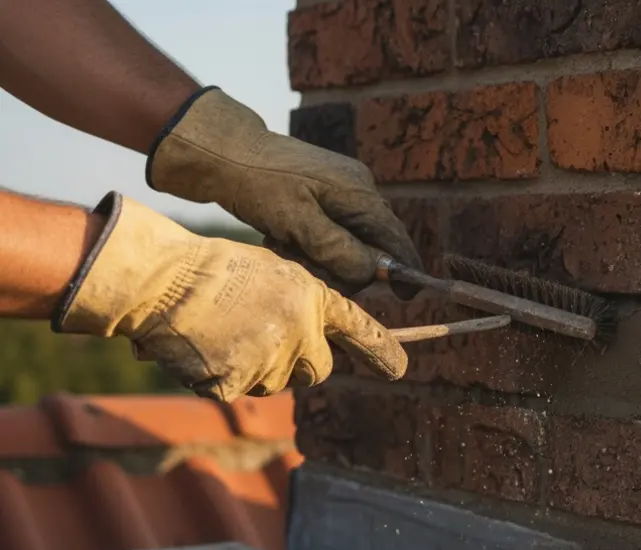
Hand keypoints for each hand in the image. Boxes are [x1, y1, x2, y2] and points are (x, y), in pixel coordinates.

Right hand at [54, 192, 406, 402]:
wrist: (160, 280)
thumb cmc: (213, 270)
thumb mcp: (274, 273)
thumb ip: (305, 307)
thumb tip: (324, 342)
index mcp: (311, 298)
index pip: (361, 330)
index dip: (384, 351)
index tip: (398, 368)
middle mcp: (298, 332)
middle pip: (319, 369)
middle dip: (299, 361)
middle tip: (261, 333)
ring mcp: (267, 361)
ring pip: (276, 382)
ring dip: (256, 366)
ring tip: (222, 330)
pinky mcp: (234, 383)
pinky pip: (237, 390)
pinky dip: (220, 375)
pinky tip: (203, 346)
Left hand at [146, 88, 420, 295]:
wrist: (221, 149)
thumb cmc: (257, 184)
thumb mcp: (297, 222)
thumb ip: (338, 250)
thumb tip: (372, 274)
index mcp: (360, 194)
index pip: (397, 240)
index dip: (404, 271)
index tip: (406, 297)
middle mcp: (359, 189)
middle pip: (373, 244)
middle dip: (347, 266)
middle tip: (309, 269)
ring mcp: (341, 188)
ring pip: (349, 240)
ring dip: (324, 256)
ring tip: (287, 249)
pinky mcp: (322, 190)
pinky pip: (331, 229)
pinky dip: (313, 243)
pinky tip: (285, 239)